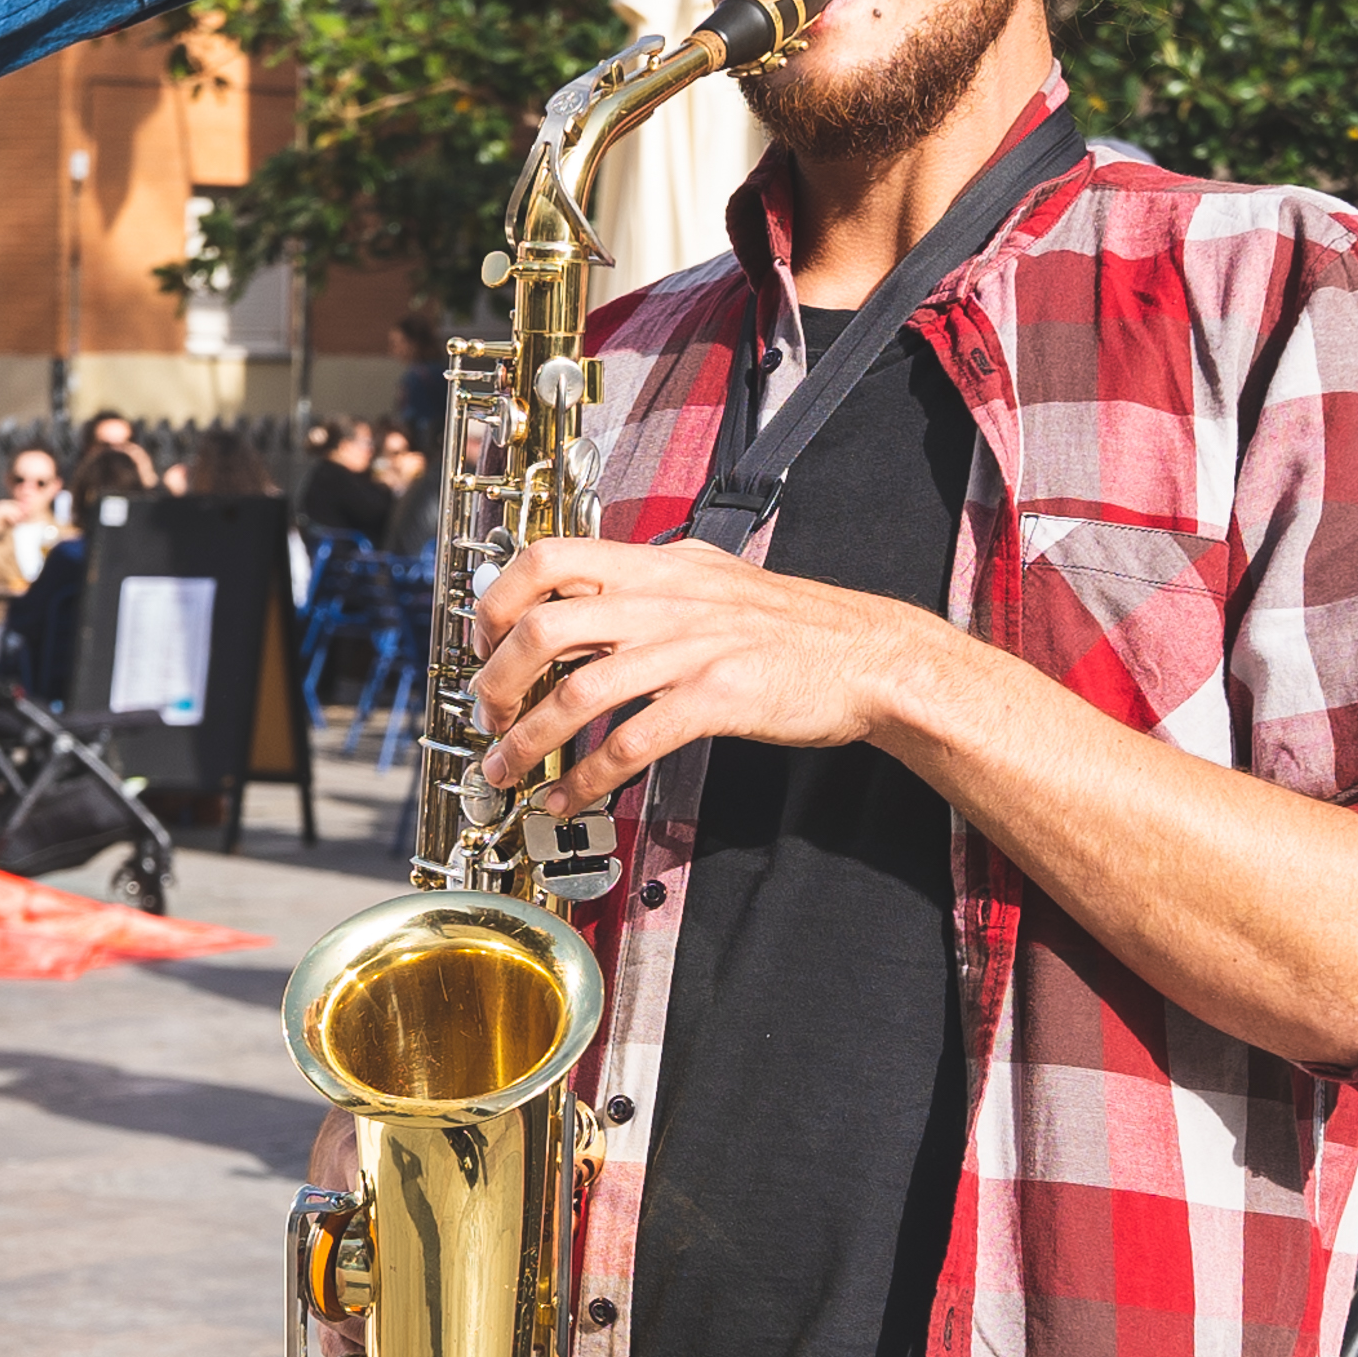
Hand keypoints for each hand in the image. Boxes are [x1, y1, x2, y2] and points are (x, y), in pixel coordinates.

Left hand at [467, 532, 963, 805]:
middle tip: (491, 716)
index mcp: (657, 563)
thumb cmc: (794, 628)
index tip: (485, 643)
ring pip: (577, 692)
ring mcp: (691, 648)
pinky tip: (570, 800)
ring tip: (508, 772)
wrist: (872, 657)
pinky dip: (587, 780)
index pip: (548, 557)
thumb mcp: (712, 579)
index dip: (499, 601)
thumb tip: (586, 593)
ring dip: (528, 741)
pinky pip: (630, 743)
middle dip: (498, 680)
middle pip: (544, 626)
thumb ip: (649, 583)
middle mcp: (665, 599)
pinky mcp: (718, 698)